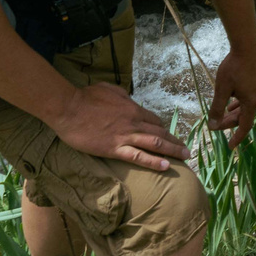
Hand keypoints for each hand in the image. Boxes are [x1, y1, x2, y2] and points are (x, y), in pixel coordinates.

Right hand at [50, 82, 189, 172]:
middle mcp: (134, 122)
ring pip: (155, 144)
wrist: (68, 108)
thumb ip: (122, 95)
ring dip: (172, 151)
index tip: (170, 137)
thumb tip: (128, 99)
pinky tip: (166, 167)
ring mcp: (125, 136)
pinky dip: (154, 162)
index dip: (164, 129)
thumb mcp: (109, 89)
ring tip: (184, 158)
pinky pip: (138, 156)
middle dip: (175, 142)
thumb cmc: (85, 97)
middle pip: (160, 133)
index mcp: (133, 108)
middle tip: (186, 151)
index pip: (154, 120)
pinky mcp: (114, 149)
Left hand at [204, 44, 255, 145]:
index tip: (230, 147)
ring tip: (223, 117)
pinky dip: (238, 105)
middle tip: (217, 127)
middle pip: (245, 117)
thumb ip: (217, 108)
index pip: (245, 126)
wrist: (247, 46)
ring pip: (245, 108)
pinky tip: (230, 103)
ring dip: (234, 115)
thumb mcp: (222, 89)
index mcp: (251, 102)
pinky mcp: (255, 83)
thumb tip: (213, 126)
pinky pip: (247, 100)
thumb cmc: (233, 68)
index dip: (237, 137)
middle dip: (231, 124)